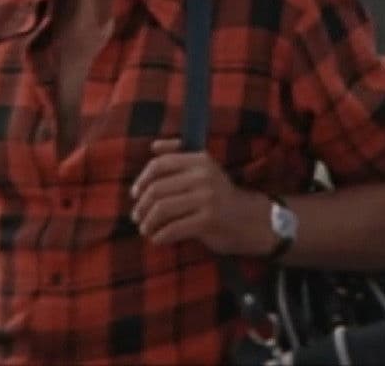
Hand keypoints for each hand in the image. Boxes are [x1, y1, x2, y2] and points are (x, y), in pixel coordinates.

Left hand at [130, 139, 270, 253]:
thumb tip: (153, 146)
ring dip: (148, 222)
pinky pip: (173, 228)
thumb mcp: (203, 169)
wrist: (249, 219)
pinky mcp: (208, 220)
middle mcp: (204, 176)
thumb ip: (179, 155)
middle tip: (137, 217)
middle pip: (157, 189)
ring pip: (162, 209)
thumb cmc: (219, 195)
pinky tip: (158, 239)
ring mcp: (207, 198)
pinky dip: (160, 235)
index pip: (160, 164)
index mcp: (200, 160)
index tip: (135, 194)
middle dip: (141, 206)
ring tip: (145, 229)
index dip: (142, 180)